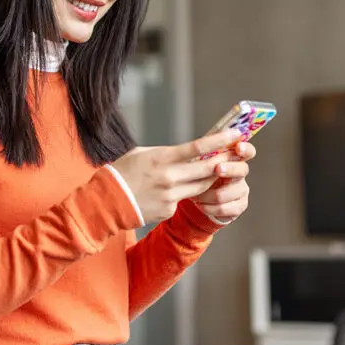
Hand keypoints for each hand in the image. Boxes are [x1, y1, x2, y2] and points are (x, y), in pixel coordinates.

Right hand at [111, 129, 243, 223]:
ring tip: (217, 168)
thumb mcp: (141, 153)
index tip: (235, 133)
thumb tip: (186, 152)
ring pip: (203, 186)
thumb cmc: (122, 172)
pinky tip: (182, 188)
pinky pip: (186, 199)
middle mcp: (169, 177)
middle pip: (208, 168)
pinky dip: (189, 192)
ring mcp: (170, 196)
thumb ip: (165, 153)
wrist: (107, 202)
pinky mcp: (169, 210)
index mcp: (162, 158)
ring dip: (211, 177)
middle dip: (224, 160)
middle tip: (237, 153)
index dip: (220, 140)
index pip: (198, 147)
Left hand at [194, 141, 256, 223]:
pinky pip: (224, 208)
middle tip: (218, 169)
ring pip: (228, 192)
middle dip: (229, 169)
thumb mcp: (202, 161)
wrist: (201, 199)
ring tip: (196, 195)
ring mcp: (241, 191)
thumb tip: (211, 138)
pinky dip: (209, 207)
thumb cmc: (201, 175)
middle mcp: (240, 174)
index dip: (245, 149)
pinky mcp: (238, 206)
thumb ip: (208, 149)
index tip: (238, 147)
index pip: (248, 151)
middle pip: (242, 169)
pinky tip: (201, 205)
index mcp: (234, 159)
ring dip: (208, 194)